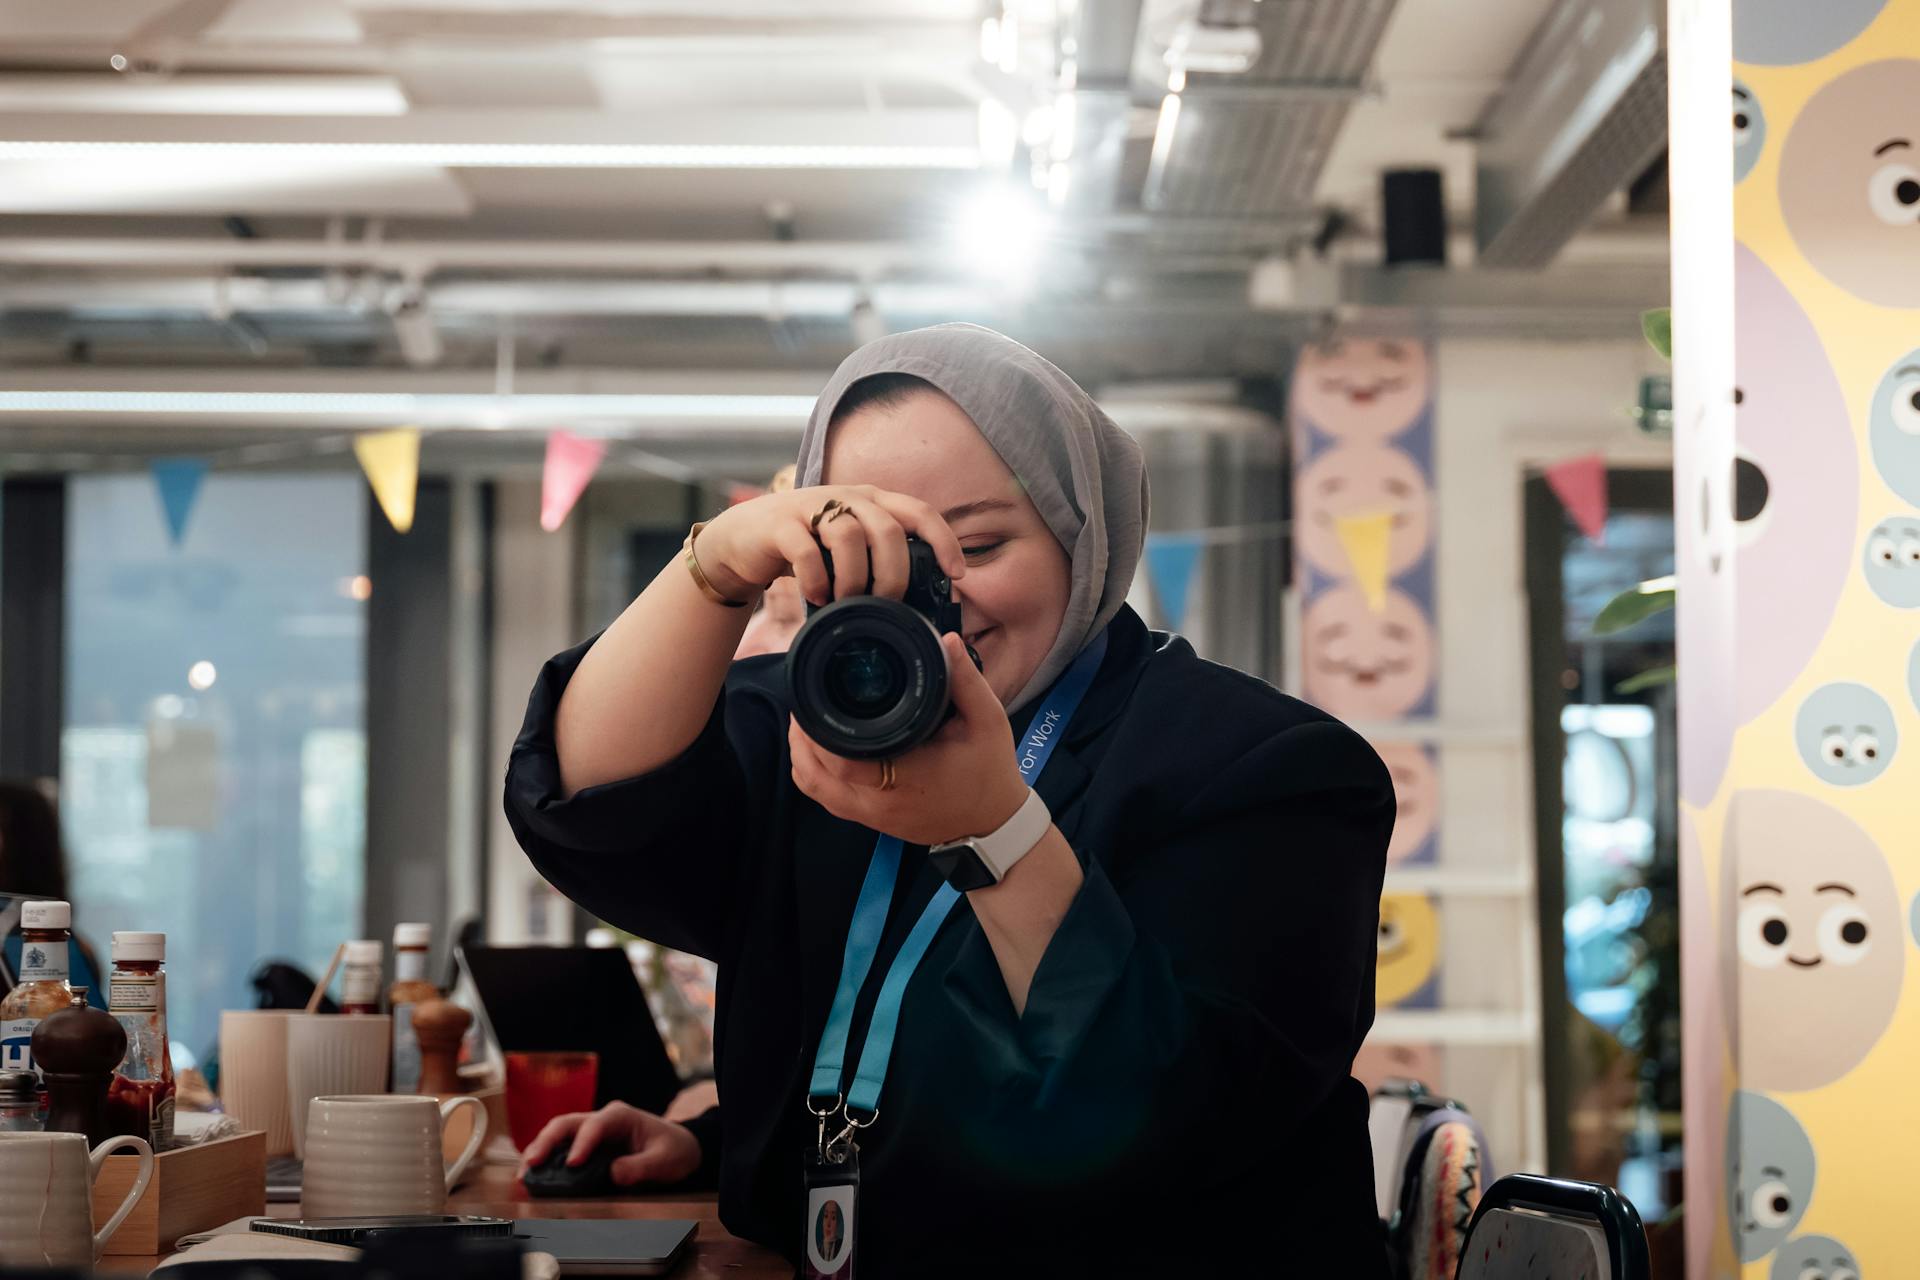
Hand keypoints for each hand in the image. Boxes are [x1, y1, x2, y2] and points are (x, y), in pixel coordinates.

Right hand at [515, 1101, 700, 1188]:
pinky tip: (533, 1177)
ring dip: (539, 1152)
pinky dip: (546, 1162)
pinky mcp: (586, 1148)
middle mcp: (601, 1120)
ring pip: (558, 1135)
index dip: (582, 1144)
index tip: (572, 1164)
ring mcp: (590, 1133)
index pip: (595, 1125)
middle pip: (566, 1124)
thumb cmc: (673, 1149)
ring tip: (523, 1175)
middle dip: (545, 1142)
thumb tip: (614, 1174)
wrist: (677, 1148)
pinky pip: (561, 1150)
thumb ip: (641, 1167)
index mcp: (620, 1116)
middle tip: (531, 1164)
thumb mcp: (665, 1159)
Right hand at [694, 485, 966, 606]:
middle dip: (893, 574)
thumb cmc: (806, 548)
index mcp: (871, 500)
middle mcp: (846, 497)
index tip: (957, 574)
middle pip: (886, 529)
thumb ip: (879, 559)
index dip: (943, 540)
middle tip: (886, 602)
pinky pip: (806, 551)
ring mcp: (810, 507)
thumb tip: (923, 600)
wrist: (742, 541)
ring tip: (847, 601)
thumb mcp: (849, 548)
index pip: (919, 511)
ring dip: (854, 579)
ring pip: (848, 536)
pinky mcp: (780, 524)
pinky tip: (817, 597)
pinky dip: (816, 580)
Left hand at [789, 632, 1029, 846]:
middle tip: (802, 705)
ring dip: (802, 756)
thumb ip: (967, 680)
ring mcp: (871, 817)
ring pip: (814, 789)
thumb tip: (948, 641)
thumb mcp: (988, 722)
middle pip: (814, 775)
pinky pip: (826, 799)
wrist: (993, 822)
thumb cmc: (990, 772)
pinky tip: (818, 749)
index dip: (816, 732)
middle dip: (801, 738)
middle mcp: (880, 802)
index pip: (842, 761)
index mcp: (905, 777)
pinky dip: (814, 773)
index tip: (811, 700)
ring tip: (805, 723)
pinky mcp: (871, 822)